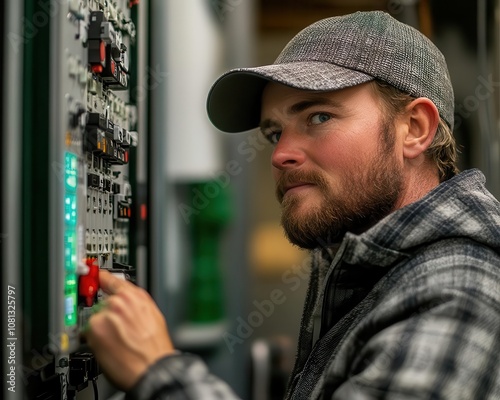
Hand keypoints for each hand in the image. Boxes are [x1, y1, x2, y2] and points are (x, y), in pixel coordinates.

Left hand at [84, 270, 175, 390]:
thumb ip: (136, 304)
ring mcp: (106, 314)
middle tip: (118, 331)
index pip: (112, 279)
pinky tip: (111, 347)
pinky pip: (88, 332)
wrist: (152, 367)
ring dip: (102, 328)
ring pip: (95, 318)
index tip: (94, 273)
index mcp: (136, 296)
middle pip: (103, 303)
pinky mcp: (95, 329)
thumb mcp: (153, 316)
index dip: (101, 276)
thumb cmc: (155, 347)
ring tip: (117, 342)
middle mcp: (120, 301)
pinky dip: (95, 340)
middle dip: (107, 316)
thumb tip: (126, 301)